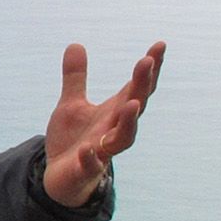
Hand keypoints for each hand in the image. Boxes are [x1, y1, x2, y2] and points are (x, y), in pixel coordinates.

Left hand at [43, 40, 164, 206]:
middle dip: (142, 85)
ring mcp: (102, 150)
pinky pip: (91, 164)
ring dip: (129, 121)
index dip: (149, 68)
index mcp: (113, 111)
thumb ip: (75, 78)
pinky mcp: (85, 169)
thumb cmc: (72, 139)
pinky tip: (86, 148)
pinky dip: (90, 157)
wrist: (60, 176)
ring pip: (123, 138)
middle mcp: (113, 129)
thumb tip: (75, 44)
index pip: (136, 87)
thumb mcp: (71, 104)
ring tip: (132, 104)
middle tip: (146, 61)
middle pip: (135, 106)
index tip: (160, 44)